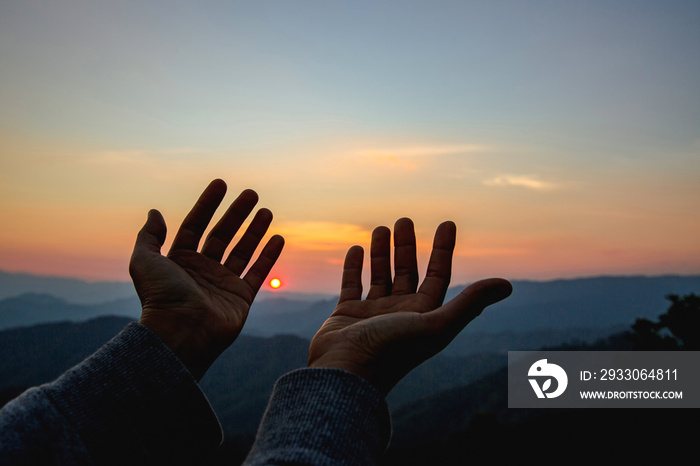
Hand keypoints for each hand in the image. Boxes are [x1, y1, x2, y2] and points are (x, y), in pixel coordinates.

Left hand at [129, 179, 283, 379]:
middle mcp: (202, 270)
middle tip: (250, 193)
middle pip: (222, 234)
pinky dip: (268, 256)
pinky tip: (277, 238)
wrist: (181, 333)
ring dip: (255, 230)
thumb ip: (149, 236)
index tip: (220, 184)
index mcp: (179, 261)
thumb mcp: (144, 261)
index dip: (206, 204)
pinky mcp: (241, 298)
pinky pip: (258, 272)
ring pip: (242, 250)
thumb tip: (154, 212)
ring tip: (266, 210)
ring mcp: (222, 283)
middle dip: (236, 213)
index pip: (195, 225)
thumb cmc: (160, 298)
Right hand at [308, 218, 510, 394]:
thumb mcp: (436, 325)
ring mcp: (372, 314)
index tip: (447, 223)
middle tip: (405, 220)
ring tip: (381, 228)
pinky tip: (356, 248)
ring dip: (381, 252)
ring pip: (380, 275)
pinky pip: (352, 285)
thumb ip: (470, 304)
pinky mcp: (346, 315)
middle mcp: (400, 313)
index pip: (438, 276)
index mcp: (424, 316)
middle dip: (406, 246)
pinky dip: (353, 267)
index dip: (444, 250)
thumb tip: (507, 285)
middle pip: (407, 272)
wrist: (347, 374)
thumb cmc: (392, 351)